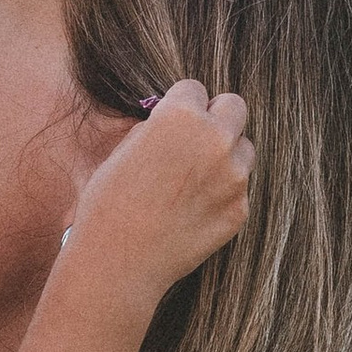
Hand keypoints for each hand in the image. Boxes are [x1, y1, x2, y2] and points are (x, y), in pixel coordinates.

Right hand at [61, 80, 253, 307]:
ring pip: (244, 150)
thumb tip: (172, 125)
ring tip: (193, 181)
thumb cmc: (108, 206)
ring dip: (226, 157)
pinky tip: (192, 212)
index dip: (180, 105)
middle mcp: (215, 140)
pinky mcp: (239, 211)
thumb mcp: (121, 152)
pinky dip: (222, 196)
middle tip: (198, 138)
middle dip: (217, 118)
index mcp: (180, 117)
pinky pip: (238, 191)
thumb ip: (155, 131)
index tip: (174, 119)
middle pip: (235, 107)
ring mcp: (233, 177)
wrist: (118, 262)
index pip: (195, 89)